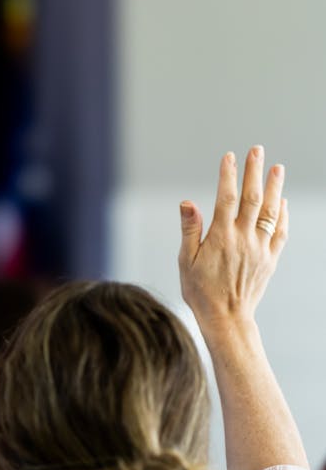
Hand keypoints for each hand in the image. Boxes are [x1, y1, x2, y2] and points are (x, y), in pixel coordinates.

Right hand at [178, 146, 286, 337]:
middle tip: (257, 150)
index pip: (226, 197)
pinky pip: (280, 233)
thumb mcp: (185, 261)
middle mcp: (244, 239)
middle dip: (254, 172)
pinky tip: (283, 202)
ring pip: (270, 212)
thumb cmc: (200, 291)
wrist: (226, 319)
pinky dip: (283, 215)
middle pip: (252, 198)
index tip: (230, 156)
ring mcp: (260, 249)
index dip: (228, 174)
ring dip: (275, 188)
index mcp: (221, 236)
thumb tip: (187, 202)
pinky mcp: (270, 260)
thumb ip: (190, 229)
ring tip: (277, 168)